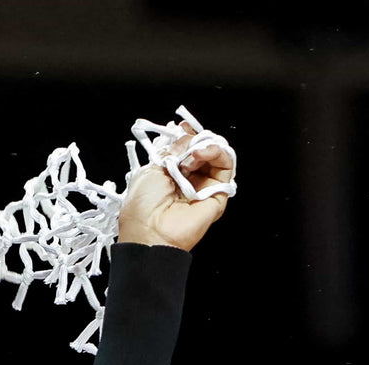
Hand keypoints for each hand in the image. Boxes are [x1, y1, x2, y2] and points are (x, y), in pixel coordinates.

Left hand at [118, 126, 233, 250]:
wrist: (151, 234)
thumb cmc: (142, 207)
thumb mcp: (150, 170)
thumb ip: (170, 151)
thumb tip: (186, 138)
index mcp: (168, 175)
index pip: (185, 150)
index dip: (187, 137)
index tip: (184, 128)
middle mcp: (188, 180)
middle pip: (201, 150)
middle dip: (195, 140)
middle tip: (187, 143)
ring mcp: (204, 187)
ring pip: (216, 156)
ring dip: (207, 146)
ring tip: (194, 153)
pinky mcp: (218, 194)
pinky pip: (226, 168)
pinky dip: (218, 153)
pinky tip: (203, 154)